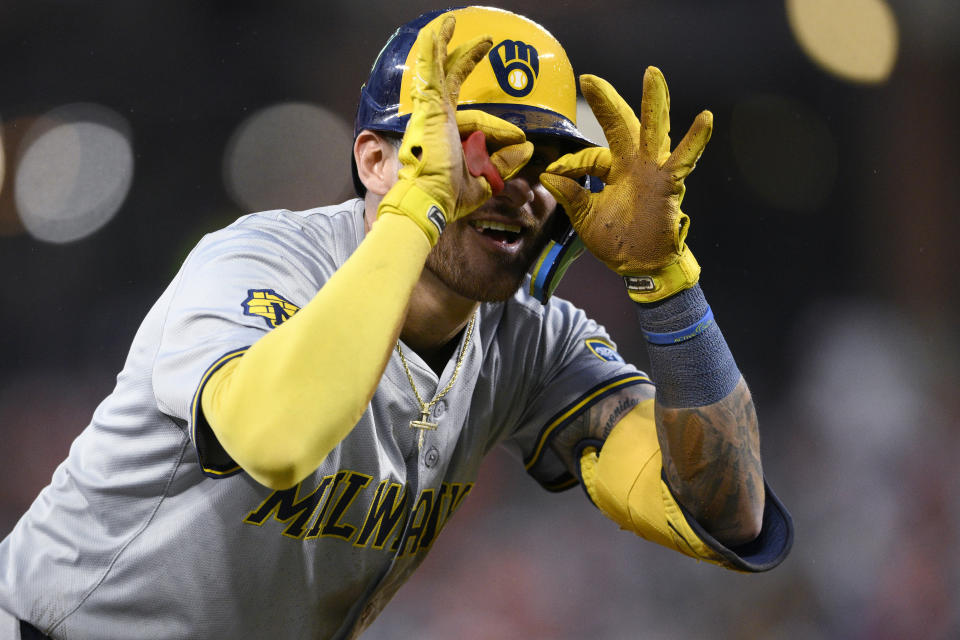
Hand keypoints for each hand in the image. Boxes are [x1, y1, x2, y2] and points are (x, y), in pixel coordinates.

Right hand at [378, 16, 532, 245]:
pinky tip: (440, 29)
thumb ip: (505, 162)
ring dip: (446, 45)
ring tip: (451, 22)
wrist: (432, 199)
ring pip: (439, 69)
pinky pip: (431, 70)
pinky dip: (433, 49)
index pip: (479, 121)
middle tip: (485, 43)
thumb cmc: (450, 195)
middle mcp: (437, 119)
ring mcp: (431, 110)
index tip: (521, 139)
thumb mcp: (486, 178)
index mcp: (449, 135)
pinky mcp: (429, 105)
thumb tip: (527, 148)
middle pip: (452, 81)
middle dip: (467, 59)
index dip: (502, 129)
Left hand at [539, 67, 711, 301]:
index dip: (571, 163)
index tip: (554, 172)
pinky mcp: (668, 184)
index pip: (590, 157)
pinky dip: (696, 140)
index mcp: (614, 172)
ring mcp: (652, 171)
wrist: (639, 266)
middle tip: (589, 80)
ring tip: (652, 75)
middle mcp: (633, 165)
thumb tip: (548, 176)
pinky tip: (706, 118)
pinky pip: (684, 159)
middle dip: (606, 103)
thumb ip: (571, 195)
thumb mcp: (586, 218)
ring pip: (653, 131)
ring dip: (653, 103)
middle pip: (621, 126)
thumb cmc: (618, 242)